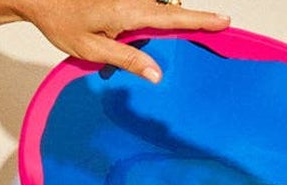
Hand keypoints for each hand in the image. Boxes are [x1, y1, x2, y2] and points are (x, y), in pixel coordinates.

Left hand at [14, 0, 229, 82]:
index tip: (224, 22)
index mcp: (128, 12)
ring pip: (159, 10)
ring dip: (166, 25)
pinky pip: (147, 9)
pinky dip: (153, 21)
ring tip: (170, 38)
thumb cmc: (61, 21)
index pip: (173, 17)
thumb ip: (126, 59)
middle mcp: (132, 0)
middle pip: (170, 12)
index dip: (201, 20)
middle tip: (212, 30)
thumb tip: (156, 74)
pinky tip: (138, 37)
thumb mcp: (92, 48)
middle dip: (190, 22)